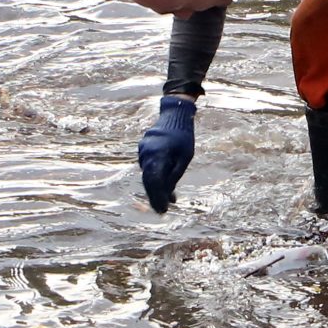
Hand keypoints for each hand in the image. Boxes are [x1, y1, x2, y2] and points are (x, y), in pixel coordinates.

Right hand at [137, 96, 196, 213]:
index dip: (158, 198)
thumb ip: (174, 175)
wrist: (174, 115)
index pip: (155, 182)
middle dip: (155, 197)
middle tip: (162, 211)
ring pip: (148, 174)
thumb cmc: (183, 137)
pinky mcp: (143, 149)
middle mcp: (146, 154)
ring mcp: (143, 151)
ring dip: (156, 188)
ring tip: (166, 201)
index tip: (163, 210)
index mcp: (157, 155)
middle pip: (148, 181)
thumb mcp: (185, 157)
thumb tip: (168, 194)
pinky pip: (148, 167)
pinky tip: (164, 186)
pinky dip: (155, 177)